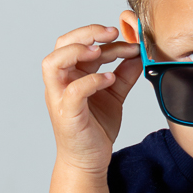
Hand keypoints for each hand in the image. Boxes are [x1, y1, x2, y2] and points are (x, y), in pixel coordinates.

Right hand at [41, 24, 141, 173]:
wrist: (90, 160)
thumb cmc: (96, 128)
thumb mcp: (115, 95)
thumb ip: (125, 74)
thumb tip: (138, 52)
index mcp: (72, 74)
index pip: (80, 43)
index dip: (103, 36)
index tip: (129, 38)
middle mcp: (61, 82)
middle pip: (62, 44)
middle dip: (87, 33)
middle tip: (113, 32)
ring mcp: (60, 97)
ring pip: (54, 62)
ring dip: (77, 51)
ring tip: (101, 51)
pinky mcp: (67, 113)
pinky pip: (73, 91)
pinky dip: (91, 80)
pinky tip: (109, 79)